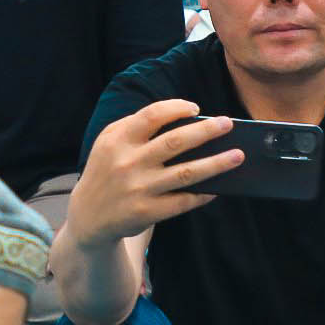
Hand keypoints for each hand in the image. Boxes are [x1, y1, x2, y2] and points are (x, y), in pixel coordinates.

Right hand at [65, 97, 240, 250]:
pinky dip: (203, 195)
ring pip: (186, 173)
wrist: (87, 216)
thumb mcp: (108, 142)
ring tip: (237, 155)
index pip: (152, 115)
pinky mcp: (147, 212)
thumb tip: (182, 118)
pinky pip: (183, 202)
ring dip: (216, 163)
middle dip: (206, 131)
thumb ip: (135, 126)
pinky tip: (218, 188)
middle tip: (228, 124)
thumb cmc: (105, 170)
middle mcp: (128, 163)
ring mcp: (139, 189)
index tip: (196, 108)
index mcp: (118, 140)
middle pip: (176, 142)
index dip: (177, 108)